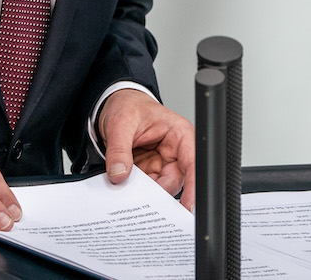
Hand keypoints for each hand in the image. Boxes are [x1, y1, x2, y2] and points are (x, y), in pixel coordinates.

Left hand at [98, 89, 195, 209]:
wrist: (116, 104)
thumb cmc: (128, 106)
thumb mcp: (120, 123)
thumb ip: (119, 149)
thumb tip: (119, 174)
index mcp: (179, 135)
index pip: (193, 164)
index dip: (194, 187)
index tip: (187, 206)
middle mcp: (175, 152)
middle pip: (174, 182)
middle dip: (157, 193)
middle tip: (140, 201)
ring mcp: (162, 164)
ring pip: (159, 189)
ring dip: (143, 193)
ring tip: (126, 192)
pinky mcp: (149, 171)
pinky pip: (145, 188)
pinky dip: (134, 190)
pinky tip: (124, 189)